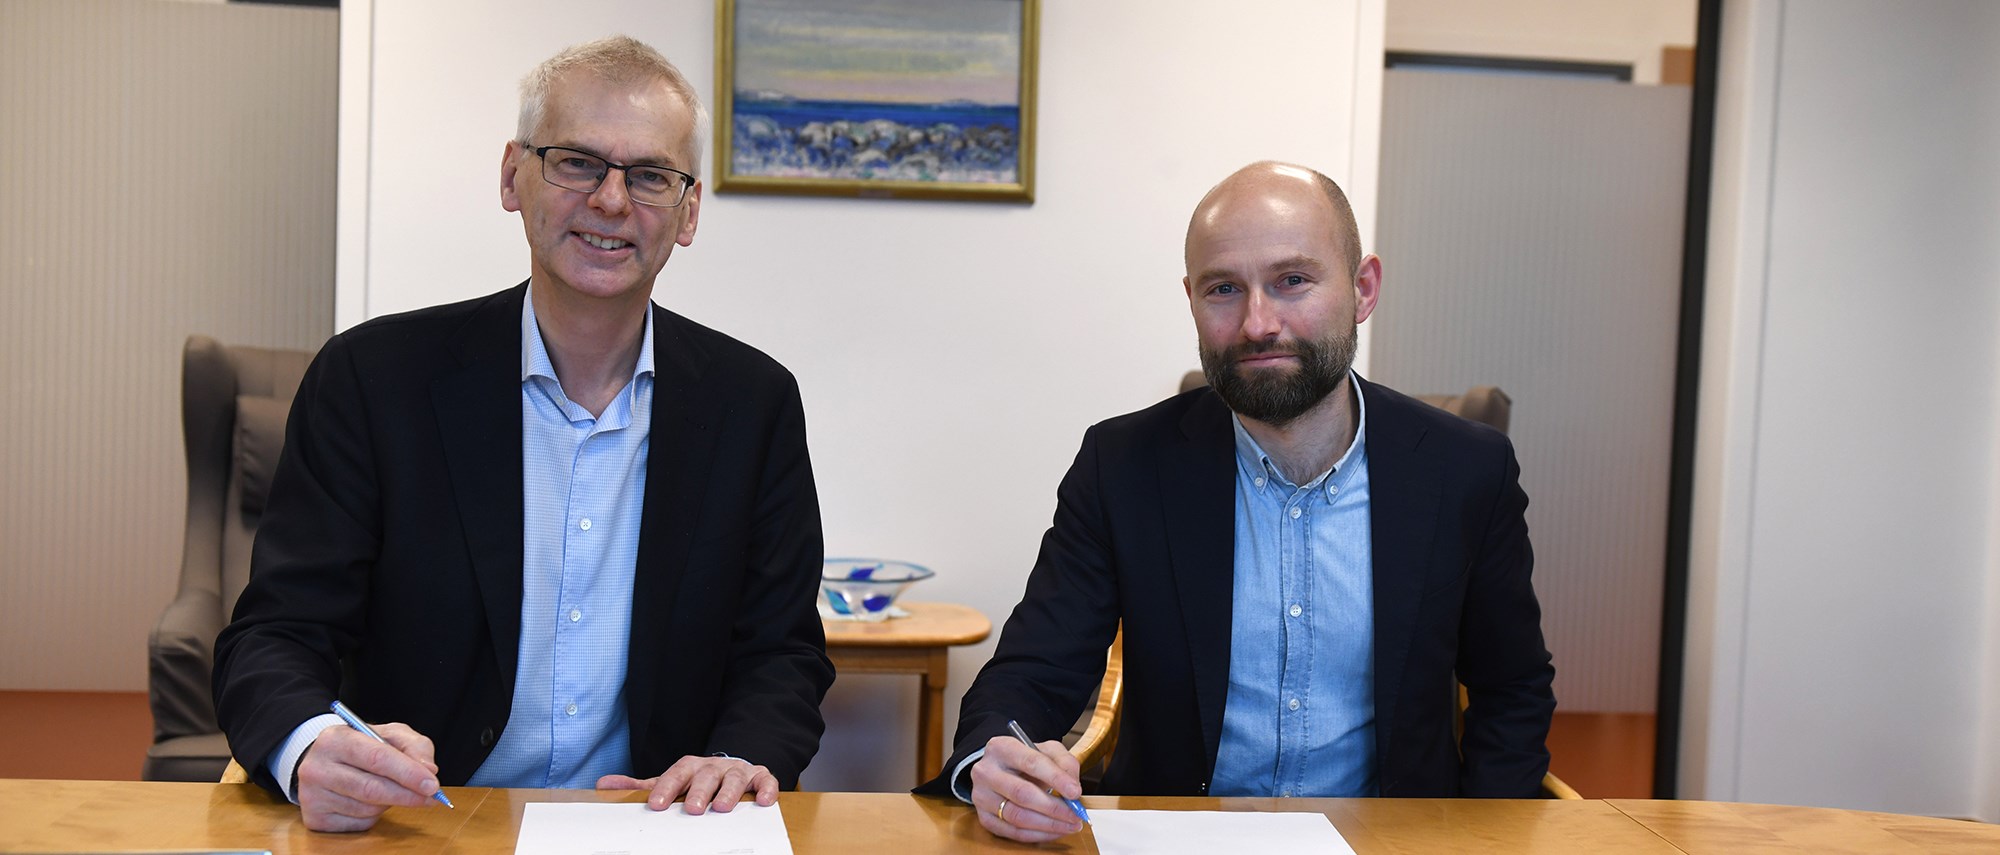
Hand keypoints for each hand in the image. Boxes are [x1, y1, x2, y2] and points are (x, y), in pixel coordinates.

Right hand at [295, 723, 441, 831]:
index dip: (408, 773)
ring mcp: (311, 795)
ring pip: (367, 808)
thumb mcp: (390, 735)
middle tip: (432, 797)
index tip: (432, 784)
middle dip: (407, 794)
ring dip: (389, 803)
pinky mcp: (314, 818)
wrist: (326, 761)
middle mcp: (316, 766)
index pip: (376, 758)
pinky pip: (357, 823)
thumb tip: (429, 771)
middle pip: (371, 788)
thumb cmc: (363, 747)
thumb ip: (414, 747)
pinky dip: (374, 816)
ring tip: (390, 789)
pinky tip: (370, 802)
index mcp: (335, 738)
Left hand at [597, 755, 777, 813]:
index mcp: (691, 766)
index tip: (657, 805)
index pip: (677, 773)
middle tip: (692, 809)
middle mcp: (714, 766)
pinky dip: (767, 789)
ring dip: (729, 793)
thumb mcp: (671, 782)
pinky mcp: (760, 777)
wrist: (732, 769)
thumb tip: (604, 786)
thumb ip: (642, 786)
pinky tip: (764, 801)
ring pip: (735, 779)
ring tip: (722, 809)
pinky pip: (766, 781)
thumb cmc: (699, 781)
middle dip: (700, 792)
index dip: (667, 787)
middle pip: (706, 775)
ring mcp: (738, 771)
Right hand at [968, 735, 1085, 842]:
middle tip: (1075, 814)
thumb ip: (1064, 763)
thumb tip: (1073, 788)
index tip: (1075, 792)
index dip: (1056, 779)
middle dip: (1054, 807)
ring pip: (1017, 816)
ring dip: (1048, 825)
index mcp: (1001, 748)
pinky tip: (1054, 831)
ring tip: (1069, 825)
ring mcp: (981, 796)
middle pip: (1022, 793)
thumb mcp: (1047, 750)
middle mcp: (986, 771)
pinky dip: (1037, 835)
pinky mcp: (983, 817)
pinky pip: (1012, 832)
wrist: (1002, 770)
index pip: (1031, 763)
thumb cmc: (1026, 761)